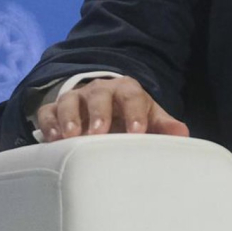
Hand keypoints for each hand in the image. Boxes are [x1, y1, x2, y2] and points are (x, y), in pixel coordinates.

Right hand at [35, 76, 188, 141]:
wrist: (102, 103)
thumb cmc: (129, 114)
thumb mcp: (148, 115)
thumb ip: (164, 125)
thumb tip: (183, 135)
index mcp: (126, 90)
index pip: (132, 96)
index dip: (135, 112)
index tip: (137, 132)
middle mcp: (99, 91)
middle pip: (99, 96)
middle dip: (99, 113)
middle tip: (99, 133)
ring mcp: (75, 99)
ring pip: (69, 102)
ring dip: (70, 118)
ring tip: (72, 137)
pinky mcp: (54, 110)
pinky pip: (47, 113)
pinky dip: (49, 125)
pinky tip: (53, 140)